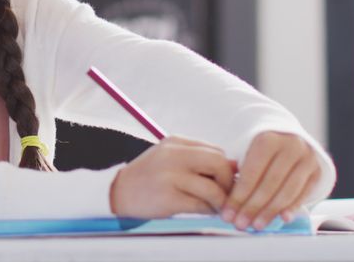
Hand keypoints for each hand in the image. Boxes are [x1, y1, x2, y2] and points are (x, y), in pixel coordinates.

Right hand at [110, 136, 235, 218]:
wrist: (117, 192)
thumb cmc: (149, 177)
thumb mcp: (170, 158)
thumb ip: (198, 158)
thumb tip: (235, 167)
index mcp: (176, 142)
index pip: (217, 151)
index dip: (228, 168)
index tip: (227, 182)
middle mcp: (173, 155)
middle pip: (219, 163)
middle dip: (230, 182)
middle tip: (227, 194)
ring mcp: (170, 176)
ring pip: (213, 188)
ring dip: (221, 201)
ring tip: (217, 207)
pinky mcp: (168, 198)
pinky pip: (200, 206)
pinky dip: (209, 211)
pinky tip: (206, 211)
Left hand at [221, 131, 319, 229]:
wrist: (289, 136)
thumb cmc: (262, 149)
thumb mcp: (247, 151)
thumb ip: (239, 173)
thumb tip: (228, 204)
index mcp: (267, 139)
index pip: (252, 173)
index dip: (239, 196)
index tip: (228, 214)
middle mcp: (290, 146)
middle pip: (270, 184)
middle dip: (253, 207)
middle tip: (241, 223)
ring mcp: (307, 158)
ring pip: (287, 191)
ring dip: (270, 211)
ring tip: (257, 225)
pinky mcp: (318, 171)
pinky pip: (304, 194)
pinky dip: (292, 208)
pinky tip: (282, 219)